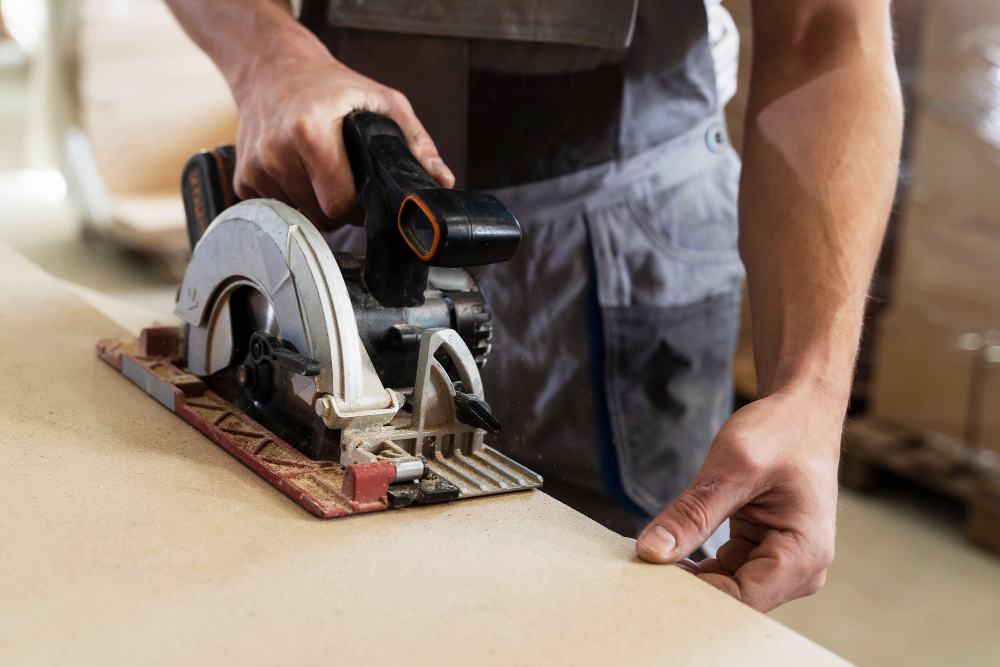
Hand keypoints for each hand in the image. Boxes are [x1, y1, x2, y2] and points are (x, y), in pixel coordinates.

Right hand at [231, 39, 453, 229]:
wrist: (272, 66)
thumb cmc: (328, 84)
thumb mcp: (380, 100)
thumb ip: (414, 141)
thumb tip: (441, 180)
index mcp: (310, 130)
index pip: (339, 204)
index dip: (359, 209)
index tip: (365, 196)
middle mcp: (276, 150)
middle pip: (320, 215)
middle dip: (340, 208)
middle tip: (346, 184)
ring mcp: (255, 166)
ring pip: (299, 215)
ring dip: (315, 205)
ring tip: (321, 174)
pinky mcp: (243, 177)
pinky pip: (276, 209)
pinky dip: (292, 201)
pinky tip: (298, 175)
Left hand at [634, 383, 841, 611]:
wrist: (802, 412)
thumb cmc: (780, 432)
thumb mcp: (731, 468)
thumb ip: (692, 513)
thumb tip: (650, 551)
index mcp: (802, 555)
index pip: (739, 599)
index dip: (692, 595)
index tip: (647, 580)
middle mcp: (799, 570)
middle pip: (733, 599)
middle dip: (687, 587)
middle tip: (637, 571)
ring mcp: (783, 564)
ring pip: (725, 588)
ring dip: (688, 577)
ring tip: (648, 560)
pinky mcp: (764, 552)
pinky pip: (725, 571)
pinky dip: (696, 563)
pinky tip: (668, 549)